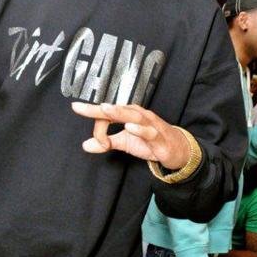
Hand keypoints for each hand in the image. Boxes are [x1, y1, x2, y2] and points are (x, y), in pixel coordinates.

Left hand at [71, 102, 190, 169]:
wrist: (177, 149)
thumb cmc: (150, 142)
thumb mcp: (125, 142)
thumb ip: (106, 142)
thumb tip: (85, 145)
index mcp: (129, 114)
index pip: (107, 115)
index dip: (97, 128)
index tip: (94, 142)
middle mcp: (138, 115)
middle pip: (117, 110)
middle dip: (98, 109)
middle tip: (79, 107)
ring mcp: (150, 125)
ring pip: (133, 116)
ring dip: (119, 113)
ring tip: (105, 109)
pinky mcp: (159, 137)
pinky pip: (149, 132)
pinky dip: (139, 129)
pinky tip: (130, 127)